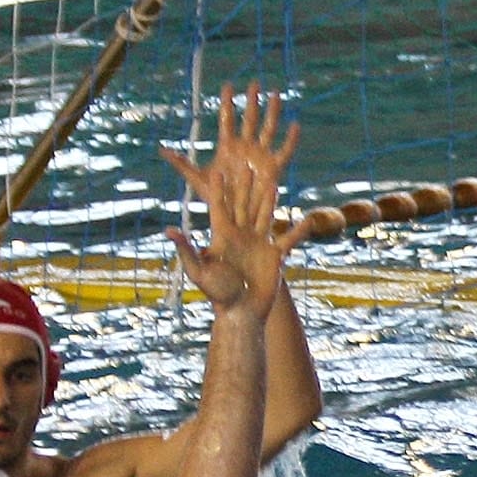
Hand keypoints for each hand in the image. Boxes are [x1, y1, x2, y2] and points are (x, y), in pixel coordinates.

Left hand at [161, 82, 309, 320]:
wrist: (240, 312)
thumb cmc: (217, 294)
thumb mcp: (199, 271)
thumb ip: (187, 250)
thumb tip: (169, 231)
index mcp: (222, 236)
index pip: (219, 207)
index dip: (218, 189)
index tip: (217, 170)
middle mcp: (240, 236)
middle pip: (244, 205)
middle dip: (246, 185)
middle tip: (248, 164)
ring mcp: (258, 244)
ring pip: (266, 215)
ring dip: (269, 198)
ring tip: (273, 179)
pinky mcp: (274, 255)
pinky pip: (288, 238)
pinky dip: (298, 230)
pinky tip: (307, 217)